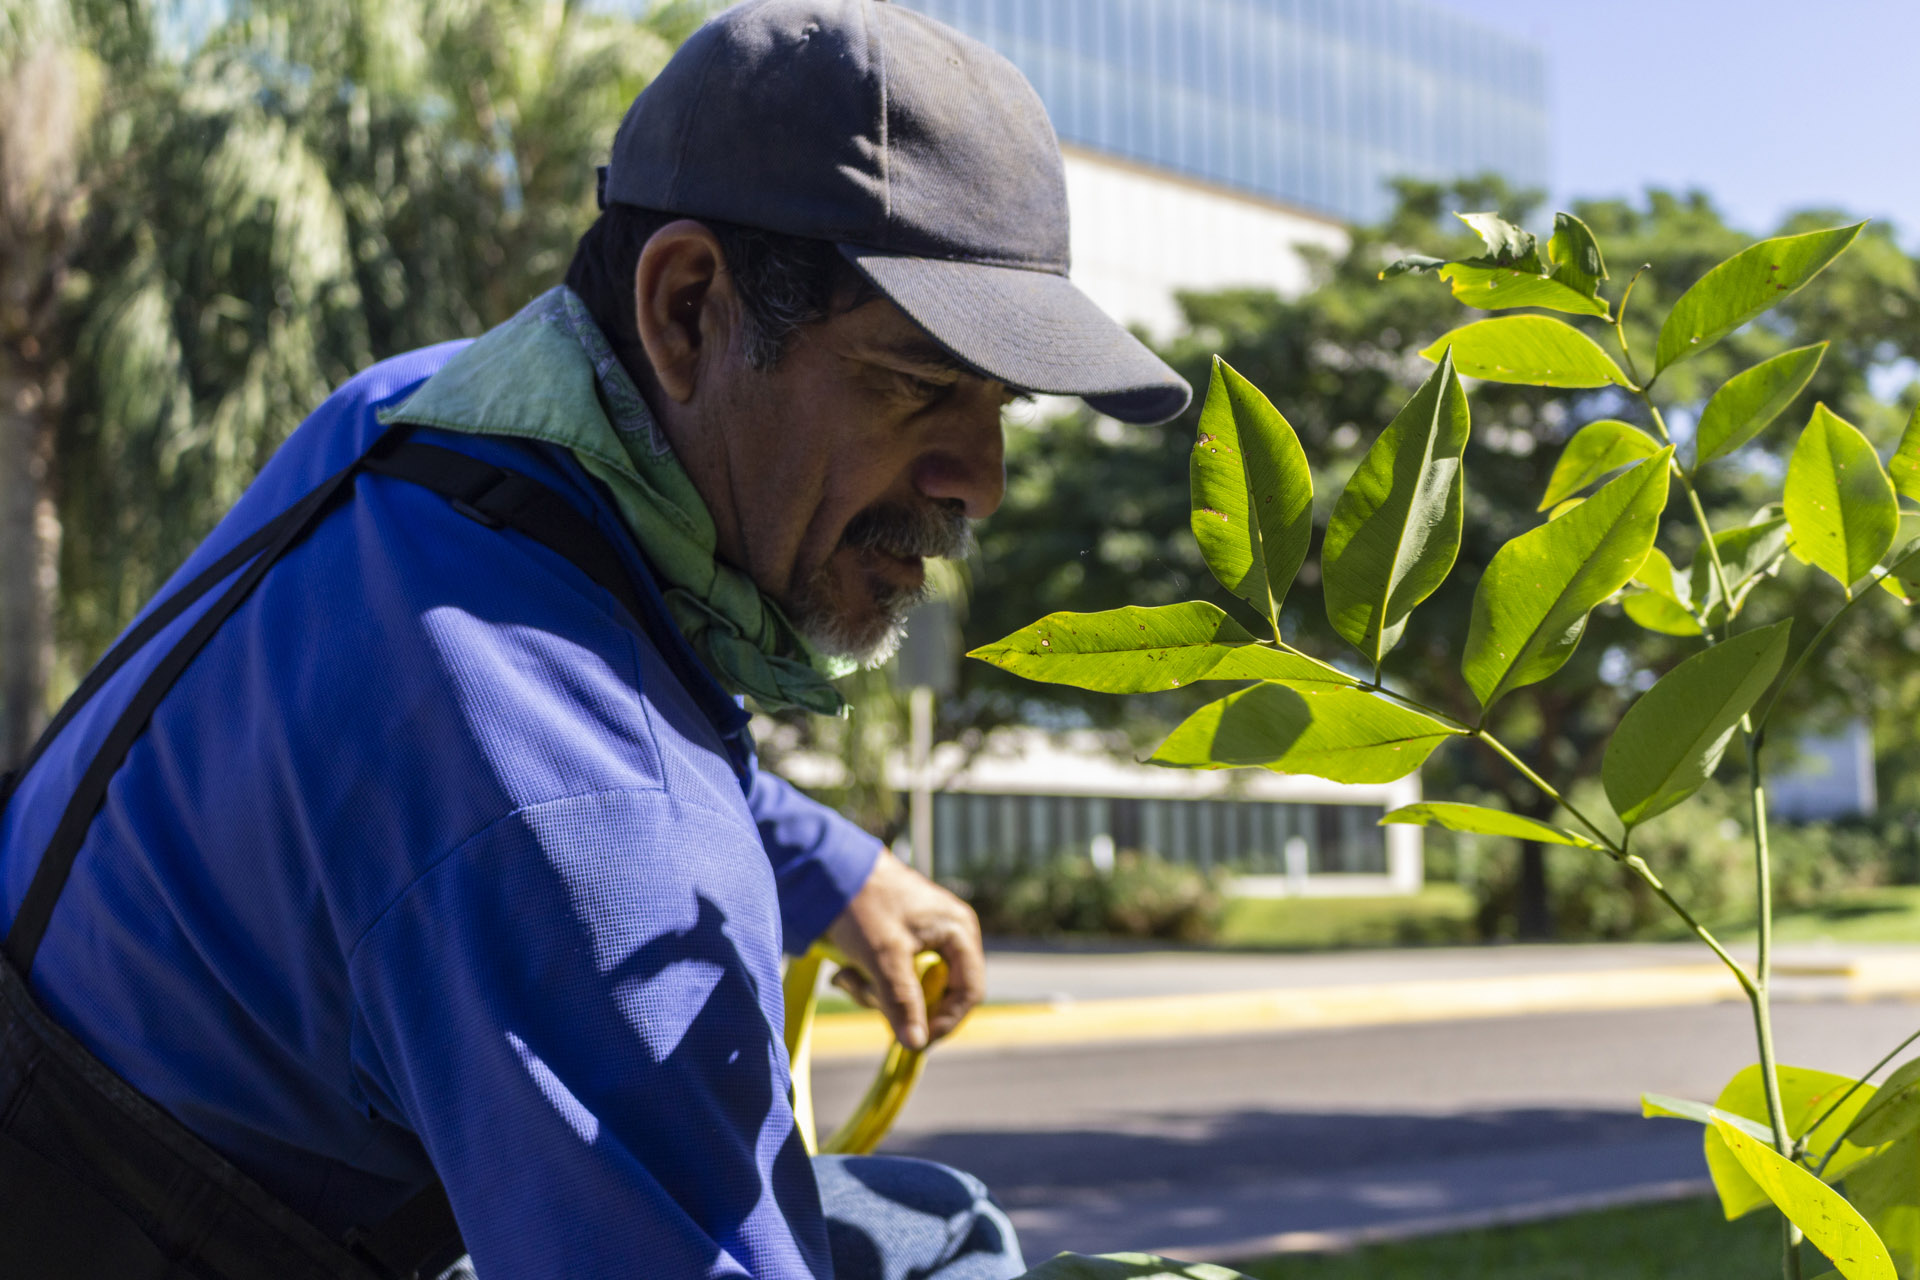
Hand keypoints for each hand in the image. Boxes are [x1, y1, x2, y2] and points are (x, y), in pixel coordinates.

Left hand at [823, 849, 984, 1049]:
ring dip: (876, 992)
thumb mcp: (883, 956)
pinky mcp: (899, 940)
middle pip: (937, 992)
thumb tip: (917, 1044)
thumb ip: (902, 1001)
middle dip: (897, 1002)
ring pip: (911, 988)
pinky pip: (894, 975)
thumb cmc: (863, 903)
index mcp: (958, 931)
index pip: (969, 992)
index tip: (916, 1041)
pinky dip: (869, 980)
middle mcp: (948, 934)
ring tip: (846, 976)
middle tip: (865, 994)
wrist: (826, 866)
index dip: (945, 1020)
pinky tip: (844, 970)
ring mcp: (924, 936)